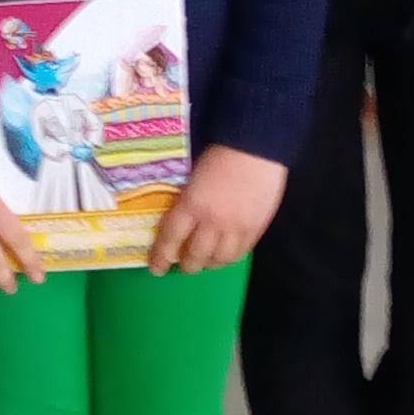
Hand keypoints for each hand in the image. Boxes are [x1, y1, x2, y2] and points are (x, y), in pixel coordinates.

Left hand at [150, 146, 287, 275]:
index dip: (161, 257)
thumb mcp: (192, 176)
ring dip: (209, 263)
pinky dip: (229, 258)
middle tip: (183, 263)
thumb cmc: (220, 152)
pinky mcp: (256, 230)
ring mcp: (236, 229)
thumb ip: (186, 200)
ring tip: (205, 260)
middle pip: (195, 257)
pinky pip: (240, 254)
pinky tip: (225, 254)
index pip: (171, 240)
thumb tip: (179, 219)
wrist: (257, 147)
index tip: (156, 267)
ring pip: (219, 261)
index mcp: (192, 205)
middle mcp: (212, 223)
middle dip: (186, 264)